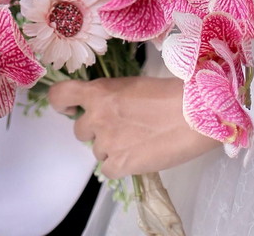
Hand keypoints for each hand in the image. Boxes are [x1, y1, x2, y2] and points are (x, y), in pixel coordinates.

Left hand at [47, 76, 219, 177]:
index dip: (61, 103)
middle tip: (119, 126)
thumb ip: (111, 96)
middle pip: (80, 130)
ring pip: (96, 150)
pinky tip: (137, 154)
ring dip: (110, 147)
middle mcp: (96, 118)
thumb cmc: (169, 93)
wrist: (193, 115)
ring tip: (136, 139)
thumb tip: (107, 107)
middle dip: (95, 129)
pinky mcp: (118, 166)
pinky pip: (107, 169)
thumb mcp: (133, 84)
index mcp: (99, 92)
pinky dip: (119, 165)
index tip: (70, 108)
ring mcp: (106, 143)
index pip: (60, 95)